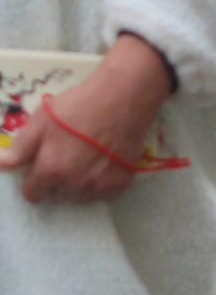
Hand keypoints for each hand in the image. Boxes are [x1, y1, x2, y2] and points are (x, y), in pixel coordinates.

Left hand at [0, 35, 172, 204]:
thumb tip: (2, 164)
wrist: (125, 97)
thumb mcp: (42, 120)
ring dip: (77, 185)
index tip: (42, 166)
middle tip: (66, 157)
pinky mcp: (121, 183)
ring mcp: (100, 185)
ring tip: (85, 160)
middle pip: (56, 196)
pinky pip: (102, 194)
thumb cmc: (80, 105)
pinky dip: (99, 184)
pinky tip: (102, 164)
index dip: (34, 180)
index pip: (32, 194)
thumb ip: (21, 147)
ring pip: (79, 197)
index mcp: (51, 169)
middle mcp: (75, 184)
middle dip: (56, 182)